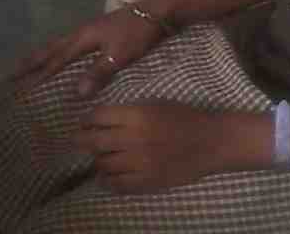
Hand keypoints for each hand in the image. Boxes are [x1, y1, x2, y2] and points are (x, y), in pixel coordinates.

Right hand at [12, 7, 167, 97]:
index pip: (55, 60)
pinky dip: (61, 56)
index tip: (18, 87)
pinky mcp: (102, 35)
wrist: (161, 11)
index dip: (37, 74)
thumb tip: (76, 93)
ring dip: (44, 58)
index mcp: (83, 37)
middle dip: (31, 63)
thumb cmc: (140, 32)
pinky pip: (73, 48)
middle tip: (11, 75)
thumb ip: (99, 72)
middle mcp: (83, 33)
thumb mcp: (120, 53)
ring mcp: (92, 32)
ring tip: (30, 69)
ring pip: (61, 46)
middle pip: (51, 49)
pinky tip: (65, 64)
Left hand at [74, 102, 244, 192]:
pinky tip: (108, 176)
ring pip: (103, 164)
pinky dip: (108, 180)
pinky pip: (117, 184)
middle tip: (78, 140)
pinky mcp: (146, 182)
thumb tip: (101, 119)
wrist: (211, 142)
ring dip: (98, 160)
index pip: (99, 116)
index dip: (88, 119)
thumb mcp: (156, 105)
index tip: (84, 122)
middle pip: (95, 141)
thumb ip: (129, 112)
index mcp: (138, 115)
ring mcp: (139, 163)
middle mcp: (134, 139)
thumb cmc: (185, 118)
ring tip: (100, 157)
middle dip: (82, 140)